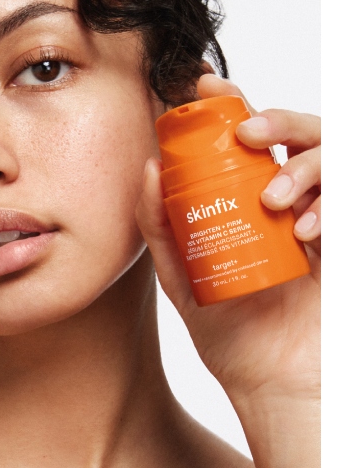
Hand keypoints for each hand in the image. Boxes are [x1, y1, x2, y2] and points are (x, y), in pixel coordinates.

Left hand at [135, 74, 319, 409]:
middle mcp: (291, 199)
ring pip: (330, 158)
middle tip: (248, 133)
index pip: (248, 137)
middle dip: (276, 119)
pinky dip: (330, 206)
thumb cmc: (231, 331)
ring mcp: (324, 218)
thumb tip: (146, 170)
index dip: (232, 103)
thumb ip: (162, 227)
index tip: (205, 86)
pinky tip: (304, 228)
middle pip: (298, 132)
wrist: (272, 382)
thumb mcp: (181, 277)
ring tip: (274, 198)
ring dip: (304, 165)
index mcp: (249, 197)